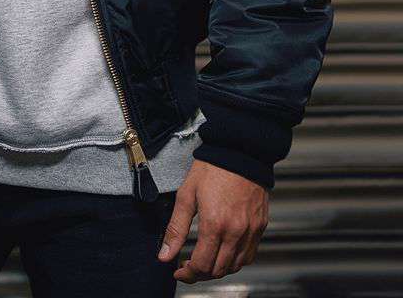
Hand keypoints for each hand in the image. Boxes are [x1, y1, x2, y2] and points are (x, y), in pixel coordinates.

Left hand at [157, 159, 268, 282]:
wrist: (239, 151)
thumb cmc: (211, 169)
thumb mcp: (186, 195)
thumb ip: (175, 228)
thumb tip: (164, 255)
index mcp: (214, 224)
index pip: (202, 265)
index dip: (188, 273)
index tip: (179, 269)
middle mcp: (235, 232)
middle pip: (218, 270)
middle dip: (200, 273)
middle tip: (188, 265)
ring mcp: (250, 231)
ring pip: (235, 267)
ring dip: (218, 269)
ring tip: (205, 259)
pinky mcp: (260, 226)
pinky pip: (249, 255)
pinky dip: (235, 261)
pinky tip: (223, 252)